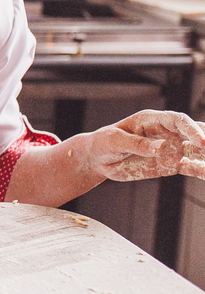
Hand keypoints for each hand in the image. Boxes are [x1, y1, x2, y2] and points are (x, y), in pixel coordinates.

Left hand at [81, 110, 204, 181]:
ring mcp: (172, 148)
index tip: (201, 142)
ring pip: (198, 150)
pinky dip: (201, 170)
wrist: (99, 159)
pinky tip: (204, 172)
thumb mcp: (115, 142)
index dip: (192, 129)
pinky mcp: (171, 163)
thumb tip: (163, 146)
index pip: (178, 120)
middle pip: (195, 132)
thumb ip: (138, 144)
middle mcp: (167, 132)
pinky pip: (192, 167)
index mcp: (152, 120)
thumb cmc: (104, 143)